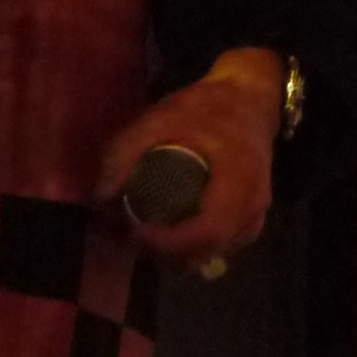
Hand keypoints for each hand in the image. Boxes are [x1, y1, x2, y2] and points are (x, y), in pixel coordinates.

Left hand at [95, 49, 285, 272]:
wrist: (249, 100)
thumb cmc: (207, 108)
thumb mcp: (160, 119)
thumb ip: (126, 152)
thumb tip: (103, 196)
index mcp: (239, 180)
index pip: (207, 232)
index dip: (167, 241)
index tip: (134, 228)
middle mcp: (252, 207)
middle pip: (203, 253)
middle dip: (161, 251)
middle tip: (130, 230)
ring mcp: (253, 219)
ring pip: (208, 256)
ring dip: (173, 253)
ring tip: (144, 229)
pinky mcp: (248, 223)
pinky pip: (216, 250)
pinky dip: (188, 249)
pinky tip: (167, 229)